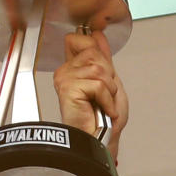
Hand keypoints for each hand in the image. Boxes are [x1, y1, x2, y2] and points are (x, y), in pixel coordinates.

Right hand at [52, 30, 128, 162]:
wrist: (101, 140)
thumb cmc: (104, 120)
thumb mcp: (110, 82)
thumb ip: (104, 58)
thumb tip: (98, 35)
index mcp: (74, 68)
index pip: (80, 39)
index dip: (95, 49)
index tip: (104, 69)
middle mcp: (66, 71)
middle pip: (93, 52)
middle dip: (108, 75)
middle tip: (104, 95)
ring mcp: (65, 79)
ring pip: (98, 69)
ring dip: (109, 90)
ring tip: (103, 103)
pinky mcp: (68, 88)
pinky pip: (98, 84)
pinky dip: (107, 99)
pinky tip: (102, 109)